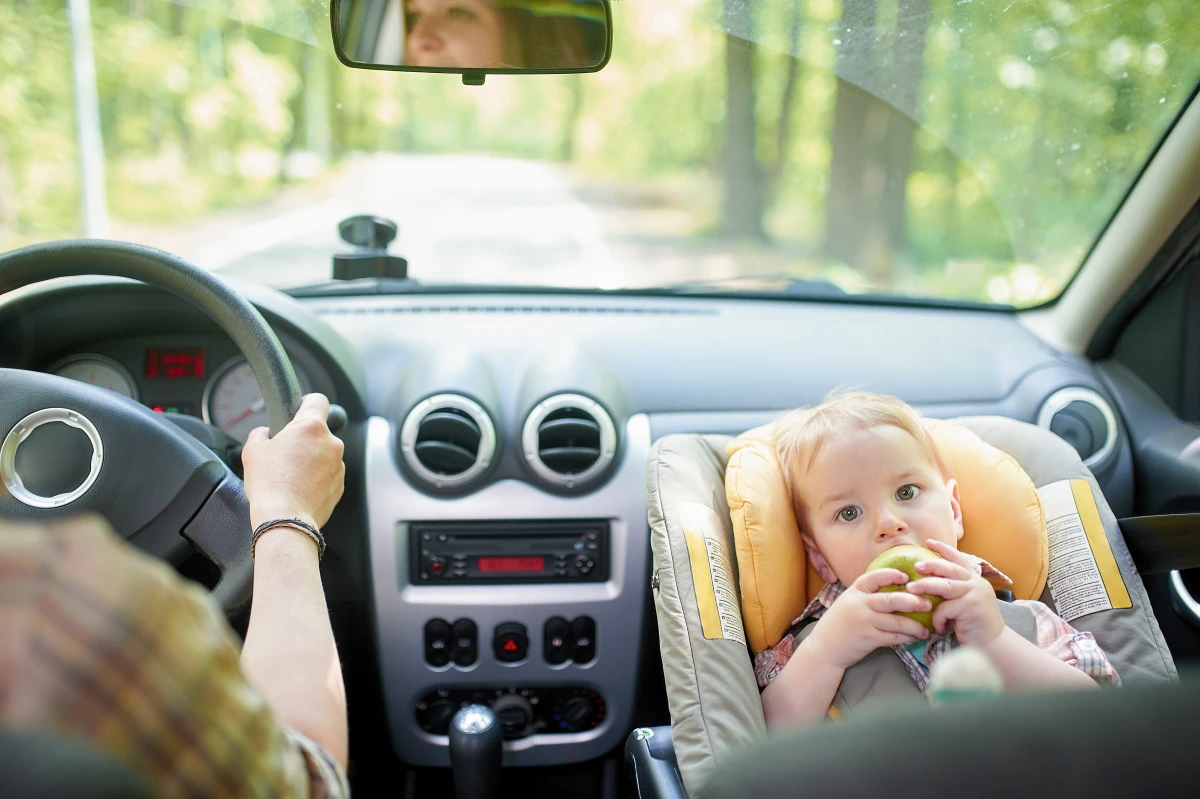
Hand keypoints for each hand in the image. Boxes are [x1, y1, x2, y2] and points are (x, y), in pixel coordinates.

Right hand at [242, 393, 345, 531]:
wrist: (285, 519)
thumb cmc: (270, 485)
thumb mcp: (253, 450)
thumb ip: (261, 433)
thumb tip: (265, 433)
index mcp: (311, 427)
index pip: (318, 400)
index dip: (306, 403)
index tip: (298, 410)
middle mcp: (331, 443)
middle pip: (319, 431)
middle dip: (304, 439)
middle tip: (285, 453)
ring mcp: (339, 465)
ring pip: (324, 454)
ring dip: (312, 459)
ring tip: (291, 475)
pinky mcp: (340, 484)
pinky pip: (328, 473)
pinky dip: (317, 478)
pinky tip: (300, 487)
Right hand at [808, 568, 931, 669]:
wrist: (824, 648)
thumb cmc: (840, 624)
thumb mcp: (849, 603)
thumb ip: (867, 595)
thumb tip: (896, 589)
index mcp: (855, 591)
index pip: (874, 577)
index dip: (892, 574)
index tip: (907, 576)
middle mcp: (859, 604)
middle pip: (890, 599)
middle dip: (912, 601)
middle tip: (928, 603)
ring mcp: (864, 622)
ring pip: (896, 622)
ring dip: (915, 625)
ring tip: (927, 629)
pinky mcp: (869, 639)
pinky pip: (893, 637)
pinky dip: (906, 638)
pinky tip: (915, 638)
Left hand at [905, 539, 1004, 645]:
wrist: (992, 645)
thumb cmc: (973, 625)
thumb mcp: (964, 602)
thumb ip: (953, 590)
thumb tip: (926, 579)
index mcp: (974, 579)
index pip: (958, 559)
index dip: (944, 549)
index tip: (929, 542)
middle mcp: (976, 583)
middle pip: (949, 569)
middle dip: (930, 565)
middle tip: (915, 566)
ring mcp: (975, 593)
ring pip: (944, 586)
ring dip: (925, 586)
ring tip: (910, 589)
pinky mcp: (971, 607)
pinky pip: (945, 609)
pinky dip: (937, 618)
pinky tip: (938, 628)